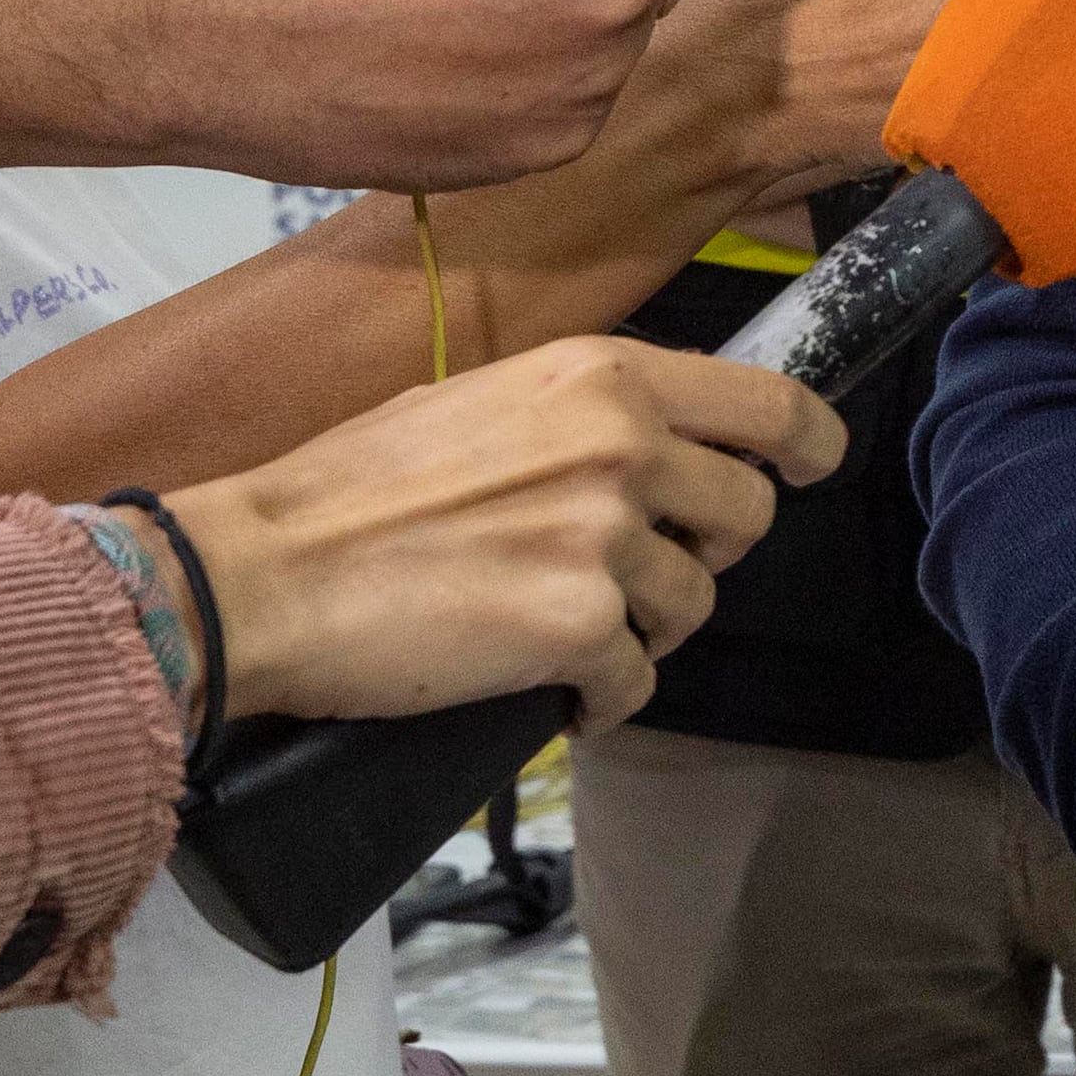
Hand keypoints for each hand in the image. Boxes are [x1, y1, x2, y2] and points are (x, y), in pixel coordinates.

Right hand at [169, 336, 842, 727]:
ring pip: (692, 605)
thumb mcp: (484, 401)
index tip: (814, 465)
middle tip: (637, 574)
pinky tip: (552, 691)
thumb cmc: (351, 491)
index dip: (809, 442)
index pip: (768, 405)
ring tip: (564, 629)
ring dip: (642, 630)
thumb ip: (583, 416)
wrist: (261, 573)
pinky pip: (635, 682)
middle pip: (747, 516)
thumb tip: (650, 440)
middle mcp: (623, 446)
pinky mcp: (579, 628)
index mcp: (605, 377)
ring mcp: (606, 538)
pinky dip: (601, 698)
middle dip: (705, 555)